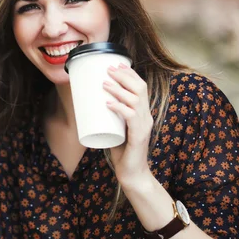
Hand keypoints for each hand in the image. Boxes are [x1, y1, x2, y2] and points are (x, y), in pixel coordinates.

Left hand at [103, 63, 152, 184]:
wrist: (132, 173)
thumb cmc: (123, 151)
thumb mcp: (116, 128)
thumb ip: (110, 117)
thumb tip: (92, 102)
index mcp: (143, 113)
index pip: (141, 87)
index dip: (130, 74)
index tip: (115, 65)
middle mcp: (147, 116)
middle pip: (140, 88)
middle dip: (124, 76)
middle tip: (108, 69)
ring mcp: (144, 126)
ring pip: (135, 100)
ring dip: (118, 89)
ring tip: (104, 83)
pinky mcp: (139, 136)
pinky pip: (131, 117)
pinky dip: (119, 108)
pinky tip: (108, 103)